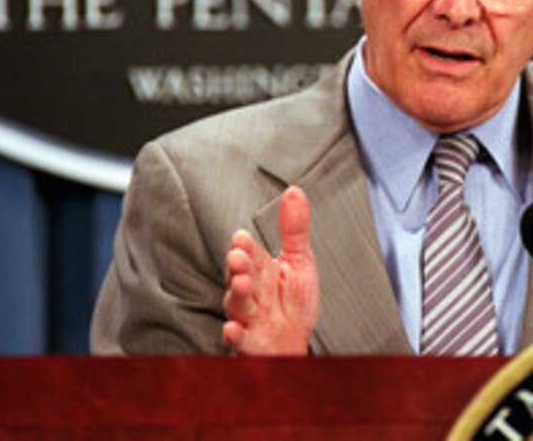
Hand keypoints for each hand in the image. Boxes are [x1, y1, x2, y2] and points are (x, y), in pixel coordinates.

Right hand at [222, 186, 318, 354]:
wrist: (295, 341)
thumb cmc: (293, 302)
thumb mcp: (300, 260)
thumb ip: (294, 229)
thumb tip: (294, 191)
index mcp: (261, 269)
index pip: (250, 253)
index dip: (245, 246)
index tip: (242, 238)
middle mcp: (250, 291)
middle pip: (239, 275)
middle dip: (238, 266)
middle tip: (239, 257)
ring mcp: (247, 316)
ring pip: (236, 303)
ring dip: (237, 293)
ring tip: (243, 284)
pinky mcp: (248, 341)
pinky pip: (238, 339)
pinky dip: (234, 334)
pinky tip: (233, 329)